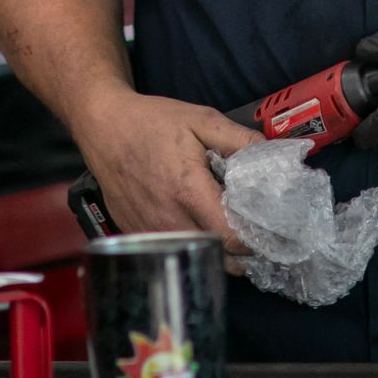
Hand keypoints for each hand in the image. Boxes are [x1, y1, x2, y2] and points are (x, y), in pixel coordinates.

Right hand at [70, 89, 260, 272]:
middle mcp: (169, 221)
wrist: (104, 127)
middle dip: (243, 250)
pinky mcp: (138, 234)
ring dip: (219, 251)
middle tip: (254, 230)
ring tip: (230, 229)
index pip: (233, 240)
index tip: (268, 229)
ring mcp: (151, 232)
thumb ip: (240, 139)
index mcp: (189, 194)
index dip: (256, 238)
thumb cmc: (151, 123)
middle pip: (219, 257)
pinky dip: (192, 245)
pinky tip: (199, 225)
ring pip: (197, 257)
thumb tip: (274, 154)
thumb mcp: (201, 120)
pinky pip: (175, 250)